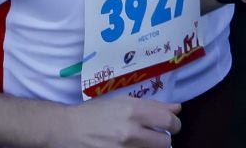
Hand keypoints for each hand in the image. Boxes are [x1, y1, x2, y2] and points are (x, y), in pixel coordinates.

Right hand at [48, 93, 181, 146]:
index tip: (170, 124)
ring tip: (141, 140)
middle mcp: (132, 131)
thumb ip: (152, 105)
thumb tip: (177, 108)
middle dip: (163, 137)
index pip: (169, 120)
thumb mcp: (122, 101)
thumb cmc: (95, 112)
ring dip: (152, 146)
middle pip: (166, 141)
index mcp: (133, 110)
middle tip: (155, 134)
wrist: (68, 130)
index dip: (174, 123)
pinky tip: (132, 146)